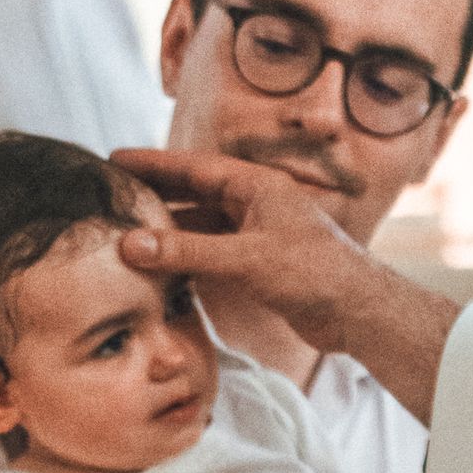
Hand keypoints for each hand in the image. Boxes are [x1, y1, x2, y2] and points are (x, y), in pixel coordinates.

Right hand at [112, 149, 458, 425]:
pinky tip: (162, 266)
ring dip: (169, 229)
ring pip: (202, 225)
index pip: (193, 167)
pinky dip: (187, 257)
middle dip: (155, 192)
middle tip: (114, 193)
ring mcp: (257, 234)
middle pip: (194, 192)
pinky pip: (213, 252)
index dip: (153, 163)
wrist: (358, 312)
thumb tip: (131, 244)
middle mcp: (255, 204)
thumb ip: (188, 252)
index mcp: (257, 186)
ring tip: (128, 231)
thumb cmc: (314, 274)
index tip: (114, 159)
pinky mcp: (260, 264)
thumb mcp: (245, 259)